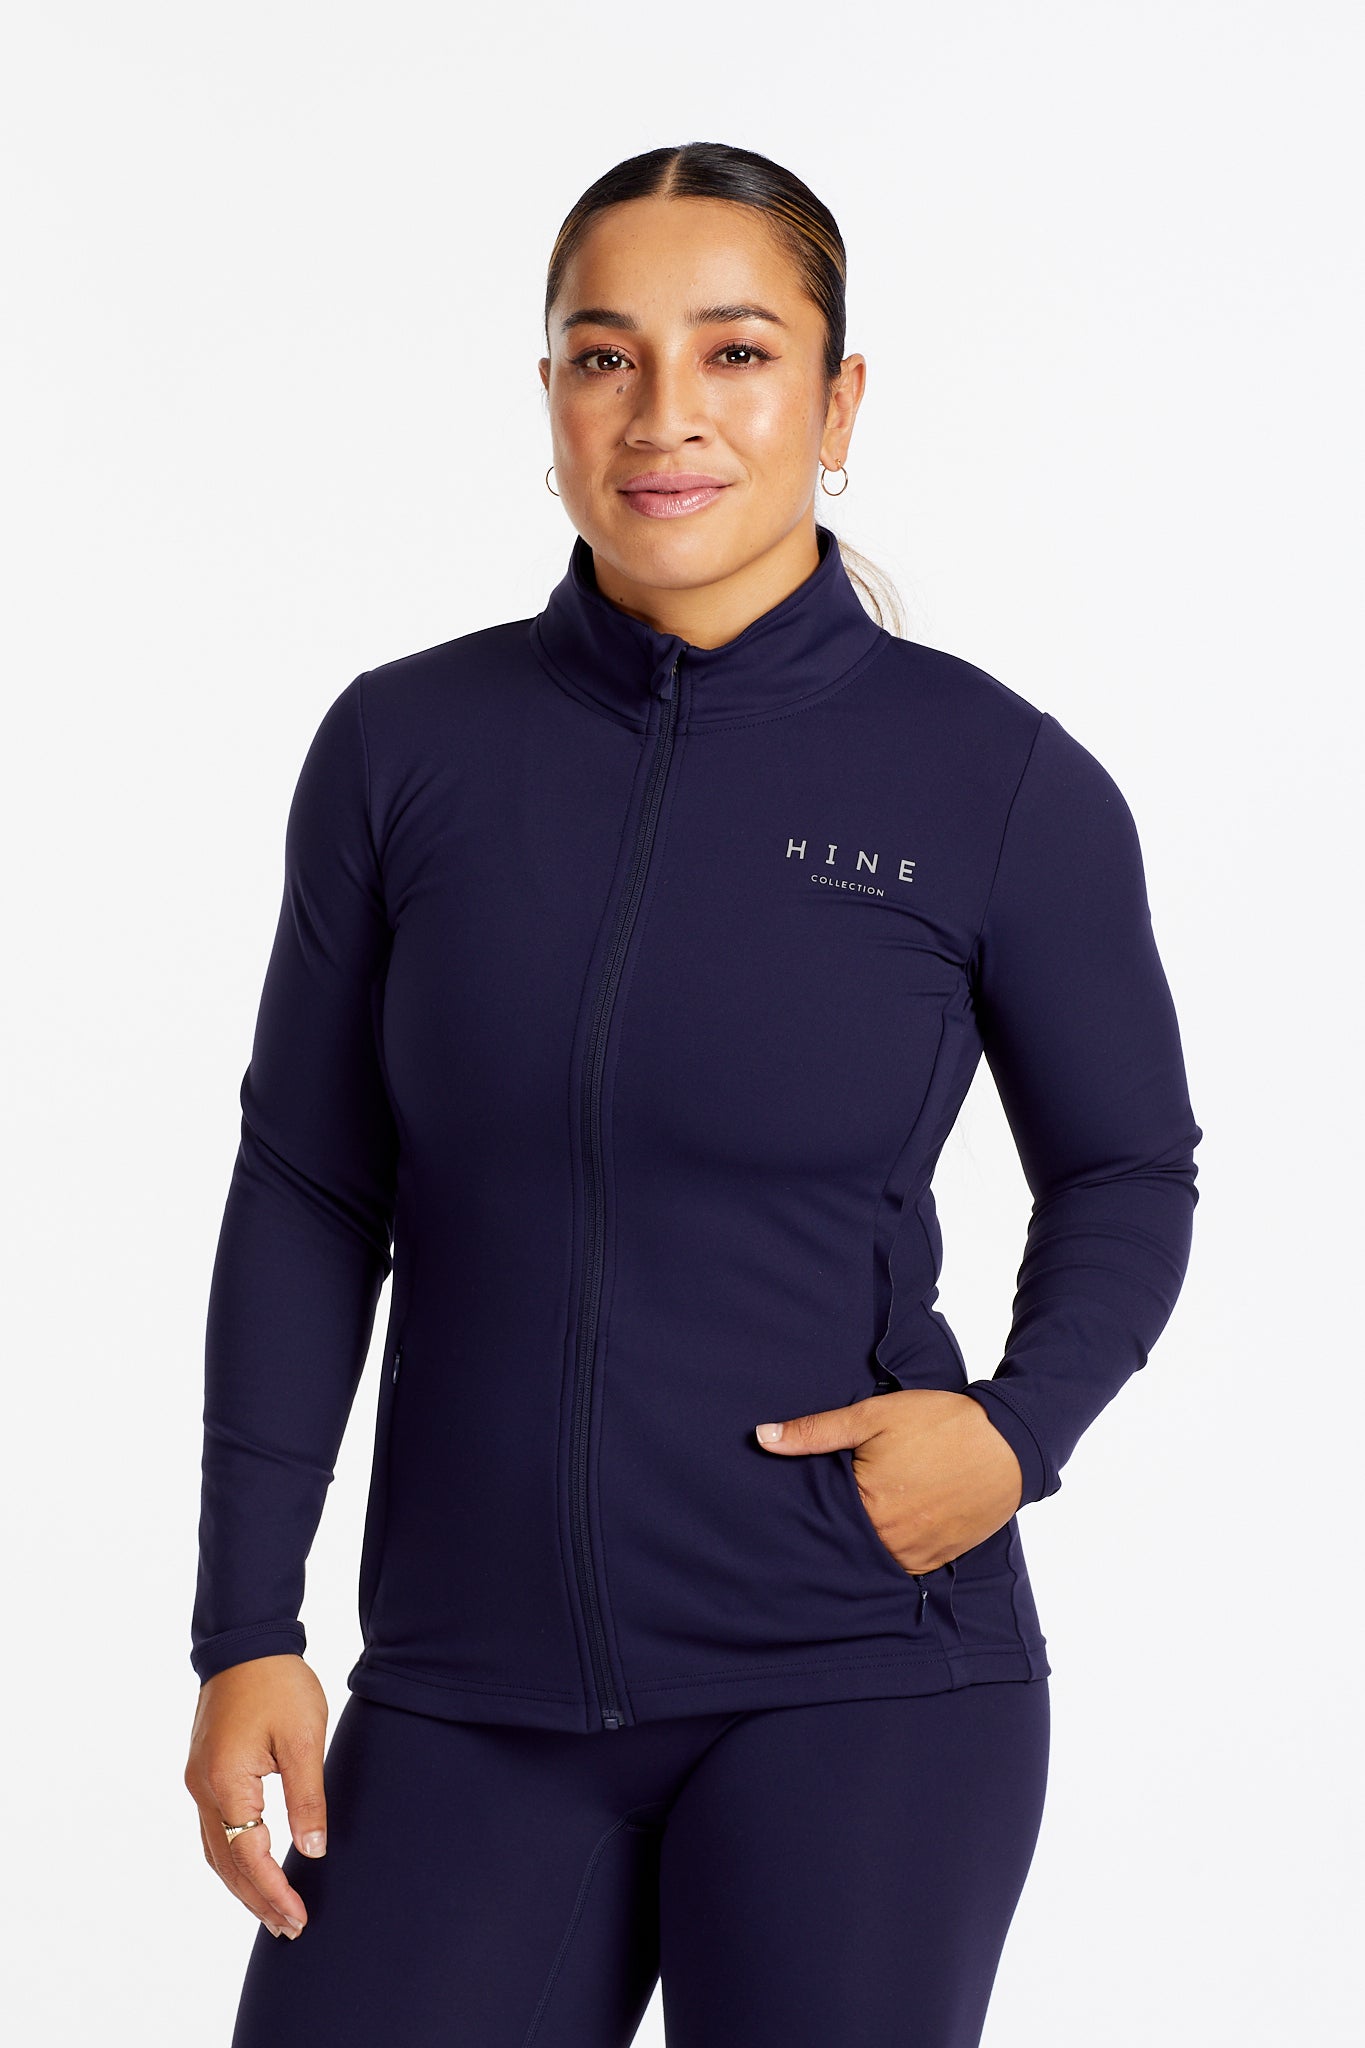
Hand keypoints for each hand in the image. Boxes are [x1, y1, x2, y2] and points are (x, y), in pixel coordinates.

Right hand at [184, 1653, 328, 1939]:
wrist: (246, 1642)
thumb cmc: (278, 1684)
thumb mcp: (303, 1738)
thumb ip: (307, 1797)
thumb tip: (313, 1851)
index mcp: (226, 1782)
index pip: (248, 1855)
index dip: (273, 1891)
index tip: (298, 1917)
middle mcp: (203, 1788)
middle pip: (225, 1863)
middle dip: (257, 1900)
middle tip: (288, 1929)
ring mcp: (198, 1781)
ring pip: (214, 1851)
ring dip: (241, 1885)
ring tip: (271, 1913)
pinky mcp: (203, 1772)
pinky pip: (212, 1830)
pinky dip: (232, 1858)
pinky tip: (251, 1869)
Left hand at [755, 1390, 1024, 1572]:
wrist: (1009, 1442)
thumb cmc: (940, 1423)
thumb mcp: (873, 1416)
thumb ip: (816, 1431)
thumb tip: (762, 1438)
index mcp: (869, 1508)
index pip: (818, 1521)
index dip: (804, 1512)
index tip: (785, 1510)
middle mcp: (891, 1541)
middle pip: (843, 1543)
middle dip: (829, 1531)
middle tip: (811, 1521)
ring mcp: (916, 1555)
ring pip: (870, 1557)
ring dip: (858, 1544)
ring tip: (850, 1523)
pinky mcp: (937, 1558)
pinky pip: (900, 1565)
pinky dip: (887, 1551)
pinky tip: (882, 1530)